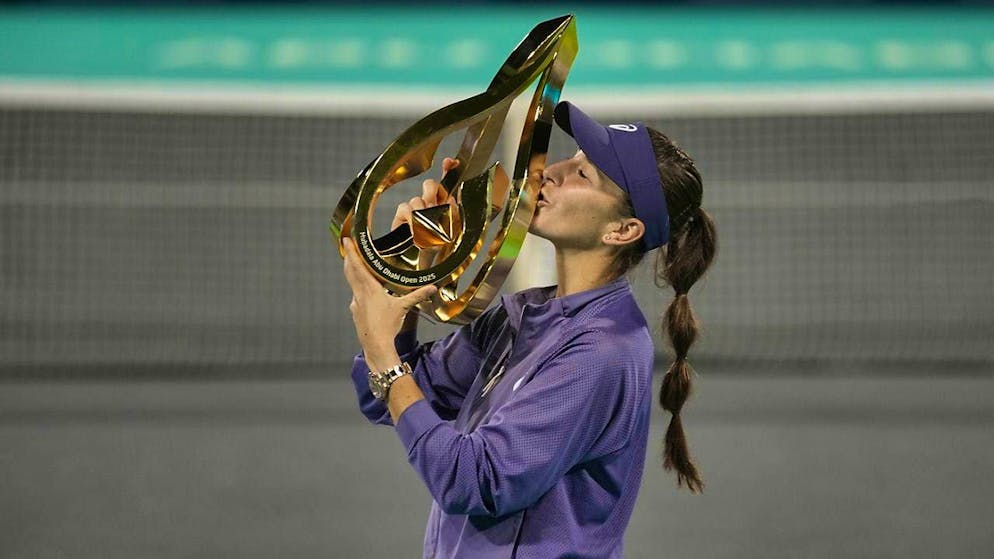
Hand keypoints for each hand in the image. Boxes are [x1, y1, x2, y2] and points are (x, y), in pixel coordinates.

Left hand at [342, 236, 436, 369]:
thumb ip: (417, 295)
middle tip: (349, 245)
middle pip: (351, 271)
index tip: (347, 239)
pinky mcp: (355, 311)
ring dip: (352, 270)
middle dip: (349, 257)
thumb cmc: (388, 326)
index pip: (358, 266)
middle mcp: (359, 294)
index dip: (352, 252)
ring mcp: (356, 302)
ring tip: (355, 262)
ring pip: (352, 282)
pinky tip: (365, 289)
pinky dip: (358, 286)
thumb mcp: (403, 308)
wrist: (375, 345)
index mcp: (370, 289)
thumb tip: (433, 287)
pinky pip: (356, 294)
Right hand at [391, 158, 459, 268]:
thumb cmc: (441, 246)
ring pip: (417, 199)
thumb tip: (452, 197)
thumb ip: (454, 211)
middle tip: (434, 206)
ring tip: (427, 228)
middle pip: (430, 184)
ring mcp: (414, 208)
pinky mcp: (401, 217)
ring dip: (423, 214)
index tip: (449, 162)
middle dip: (433, 193)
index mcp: (445, 202)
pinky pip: (404, 209)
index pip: (447, 179)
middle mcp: (430, 202)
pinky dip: (412, 220)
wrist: (426, 264)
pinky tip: (416, 232)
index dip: (448, 168)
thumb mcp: (454, 228)